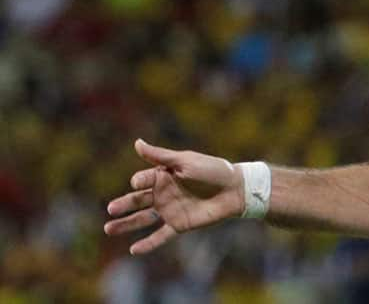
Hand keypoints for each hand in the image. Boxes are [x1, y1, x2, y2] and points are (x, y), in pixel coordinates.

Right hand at [104, 139, 244, 254]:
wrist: (236, 189)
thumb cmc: (213, 170)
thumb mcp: (186, 160)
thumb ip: (161, 156)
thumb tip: (136, 143)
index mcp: (164, 175)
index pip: (144, 179)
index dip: (139, 181)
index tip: (138, 182)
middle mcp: (163, 193)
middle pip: (137, 200)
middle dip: (123, 205)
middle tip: (110, 210)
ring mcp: (170, 210)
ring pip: (143, 219)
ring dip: (127, 225)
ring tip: (108, 229)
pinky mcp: (180, 224)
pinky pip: (160, 235)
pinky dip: (148, 243)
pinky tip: (134, 250)